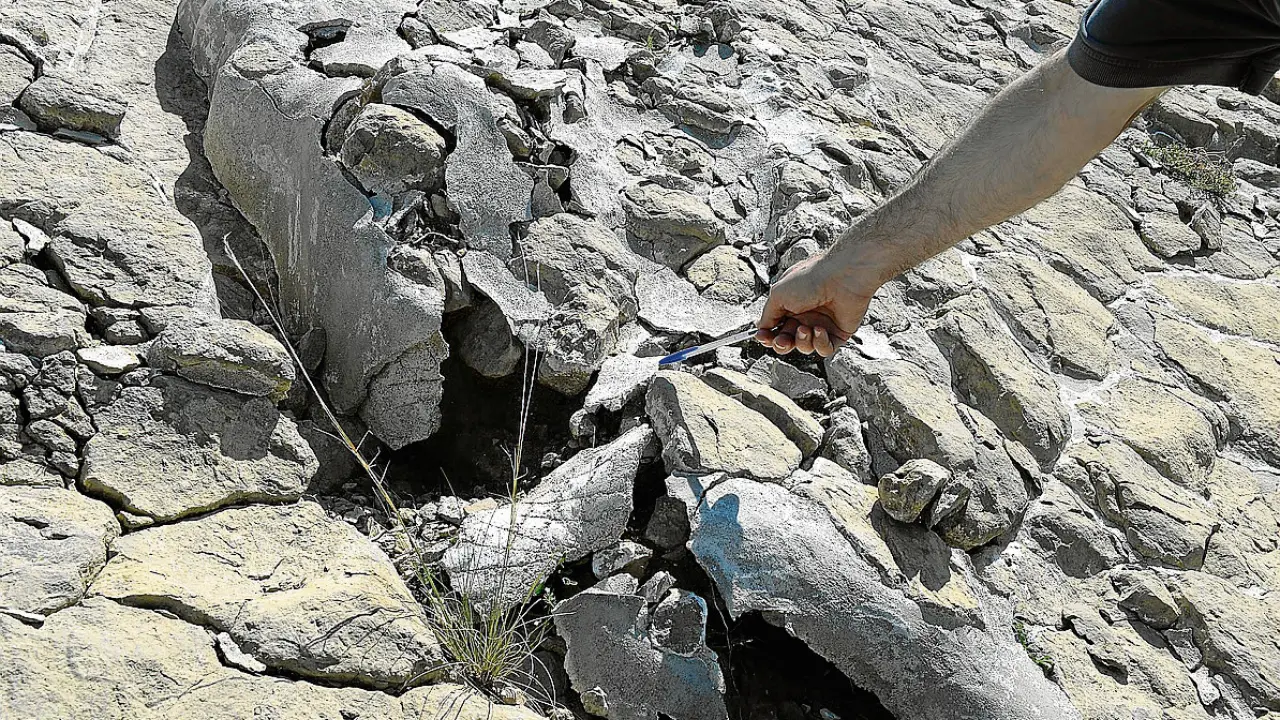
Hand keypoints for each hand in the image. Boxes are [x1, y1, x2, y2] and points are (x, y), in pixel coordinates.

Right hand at [756, 249, 877, 356]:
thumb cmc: (812, 278)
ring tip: (805, 329)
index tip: (763, 337)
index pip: (776, 327)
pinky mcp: (838, 332)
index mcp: (791, 304)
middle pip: (788, 341)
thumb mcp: (778, 294)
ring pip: (805, 347)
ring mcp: (822, 324)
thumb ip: (768, 315)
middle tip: (782, 341)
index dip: (768, 335)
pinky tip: (820, 330)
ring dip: (802, 342)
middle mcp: (806, 315)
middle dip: (782, 344)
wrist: (842, 276)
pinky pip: (825, 349)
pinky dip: (820, 343)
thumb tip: (762, 328)